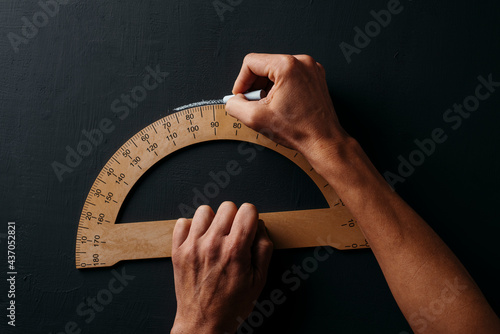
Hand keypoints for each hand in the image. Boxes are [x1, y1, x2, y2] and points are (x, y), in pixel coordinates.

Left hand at [170, 202, 272, 333]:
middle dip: (234, 218)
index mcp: (236, 250)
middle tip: (233, 236)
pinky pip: (182, 222)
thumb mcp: (259, 280)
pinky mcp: (178, 251)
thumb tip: (259, 226)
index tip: (248, 228)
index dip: (251, 218)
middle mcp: (213, 244)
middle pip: (227, 206)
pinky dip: (191, 229)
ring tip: (215, 238)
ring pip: (204, 210)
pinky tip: (199, 242)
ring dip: (212, 221)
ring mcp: (192, 246)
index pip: (247, 209)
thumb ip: (264, 248)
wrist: (203, 324)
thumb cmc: (232, 304)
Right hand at [225, 53, 351, 166]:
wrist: (323, 142)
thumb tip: (232, 101)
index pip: (251, 62)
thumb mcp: (256, 119)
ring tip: (269, 106)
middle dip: (255, 85)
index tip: (241, 97)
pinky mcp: (316, 77)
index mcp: (287, 66)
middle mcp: (302, 62)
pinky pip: (291, 75)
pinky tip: (282, 105)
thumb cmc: (298, 130)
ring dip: (267, 87)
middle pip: (264, 65)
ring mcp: (312, 69)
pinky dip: (281, 88)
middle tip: (254, 105)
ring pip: (277, 70)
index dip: (241, 82)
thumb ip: (235, 106)